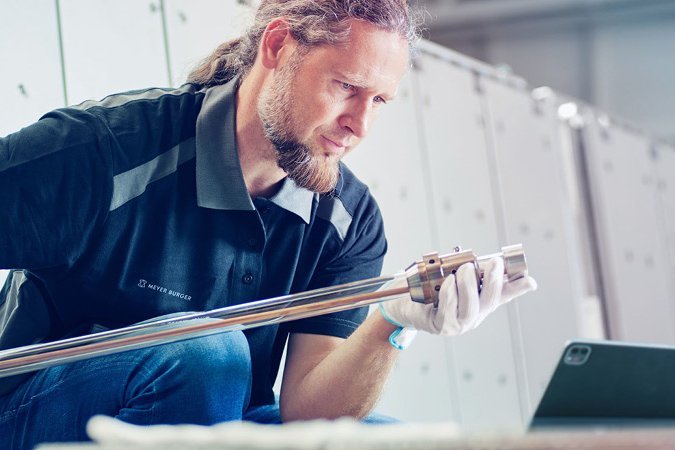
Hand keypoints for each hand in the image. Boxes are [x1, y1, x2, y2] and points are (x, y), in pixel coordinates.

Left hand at [380, 257, 536, 335]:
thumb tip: (493, 261)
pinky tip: (449, 283)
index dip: (517, 287)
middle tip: (490, 262)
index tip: (530, 280)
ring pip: (471, 308)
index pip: (503, 294)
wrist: (401, 302)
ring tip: (464, 270)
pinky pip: (448, 311)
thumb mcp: (452, 275)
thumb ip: (473, 270)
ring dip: (469, 286)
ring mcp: (458, 324)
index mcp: (480, 302)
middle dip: (493, 280)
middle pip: (490, 301)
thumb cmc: (428, 288)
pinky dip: (451, 295)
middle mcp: (473, 315)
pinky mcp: (440, 326)